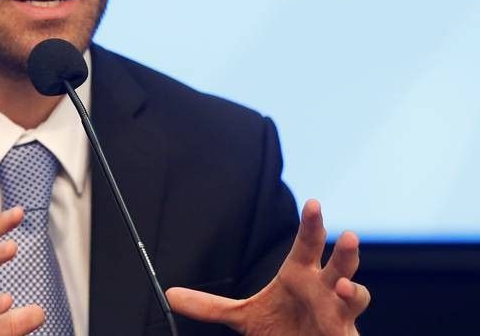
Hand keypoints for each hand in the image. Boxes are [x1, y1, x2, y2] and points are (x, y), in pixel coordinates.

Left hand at [166, 199, 369, 334]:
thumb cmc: (281, 327)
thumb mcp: (242, 316)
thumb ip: (209, 306)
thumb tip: (171, 294)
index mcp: (300, 275)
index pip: (308, 244)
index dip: (312, 224)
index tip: (313, 203)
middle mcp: (323, 289)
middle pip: (340, 264)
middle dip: (346, 252)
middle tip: (349, 235)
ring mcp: (337, 314)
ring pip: (356, 295)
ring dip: (353, 290)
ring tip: (343, 287)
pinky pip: (350, 333)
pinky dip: (348, 331)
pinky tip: (342, 331)